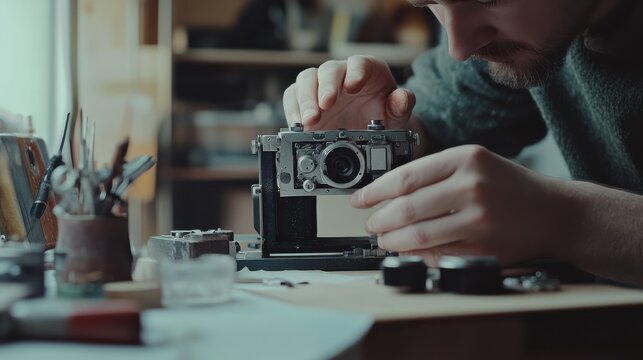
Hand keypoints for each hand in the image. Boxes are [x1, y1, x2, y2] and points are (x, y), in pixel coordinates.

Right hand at [283, 55, 415, 130]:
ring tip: (309, 121)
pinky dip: (293, 109)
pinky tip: (298, 125)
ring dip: (305, 100)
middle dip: (325, 87)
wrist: (369, 131)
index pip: (359, 63)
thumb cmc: (383, 116)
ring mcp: (321, 85)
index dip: (355, 73)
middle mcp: (341, 73)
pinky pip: (293, 96)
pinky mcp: (306, 99)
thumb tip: (402, 98)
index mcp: (366, 70)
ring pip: (307, 80)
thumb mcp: (396, 115)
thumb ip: (401, 106)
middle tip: (324, 107)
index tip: (352, 87)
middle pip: (329, 70)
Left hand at [351, 145, 569, 265]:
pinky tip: (407, 251)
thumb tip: (389, 193)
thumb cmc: (510, 187)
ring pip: (419, 235)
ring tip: (384, 240)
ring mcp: (480, 219)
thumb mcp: (476, 164)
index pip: (406, 176)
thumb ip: (436, 174)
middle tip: (370, 225)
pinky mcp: (485, 248)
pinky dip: (416, 255)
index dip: (375, 191)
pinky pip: (439, 254)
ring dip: (393, 241)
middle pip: (407, 208)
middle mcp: (472, 185)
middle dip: (380, 220)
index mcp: (465, 158)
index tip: (360, 199)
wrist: (556, 213)